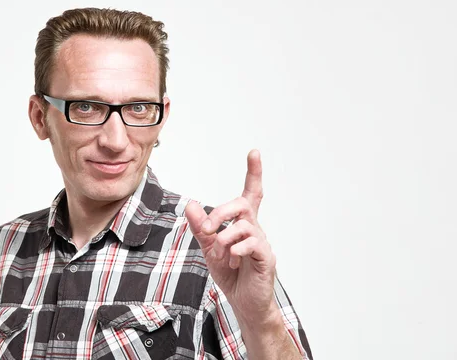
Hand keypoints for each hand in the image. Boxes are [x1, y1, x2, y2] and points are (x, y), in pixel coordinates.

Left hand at [185, 149, 279, 326]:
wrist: (244, 303)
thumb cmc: (232, 274)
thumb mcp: (209, 249)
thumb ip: (201, 228)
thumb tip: (190, 205)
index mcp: (243, 224)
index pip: (251, 193)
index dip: (253, 173)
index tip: (254, 153)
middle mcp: (255, 229)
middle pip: (243, 204)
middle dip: (221, 212)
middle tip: (207, 228)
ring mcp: (262, 243)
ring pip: (244, 224)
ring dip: (224, 237)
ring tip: (220, 254)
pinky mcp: (266, 258)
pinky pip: (253, 244)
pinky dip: (237, 249)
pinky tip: (232, 259)